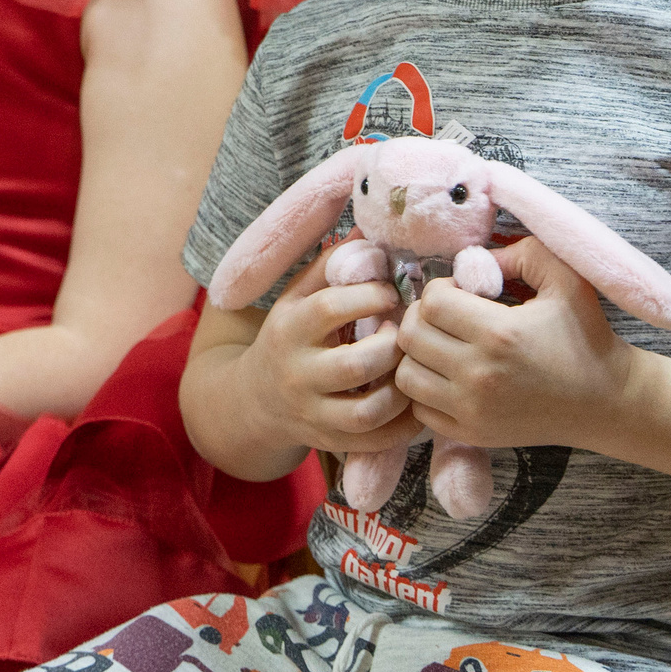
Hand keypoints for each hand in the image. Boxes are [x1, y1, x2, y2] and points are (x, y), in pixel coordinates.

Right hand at [243, 252, 418, 453]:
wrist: (254, 399)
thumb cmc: (287, 336)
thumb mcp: (295, 298)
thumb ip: (330, 265)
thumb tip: (369, 229)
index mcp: (288, 328)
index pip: (331, 308)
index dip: (370, 296)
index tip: (391, 292)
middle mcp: (297, 373)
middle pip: (356, 364)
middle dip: (393, 346)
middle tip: (407, 334)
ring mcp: (314, 412)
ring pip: (368, 410)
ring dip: (402, 389)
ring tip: (412, 367)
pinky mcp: (330, 442)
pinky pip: (375, 440)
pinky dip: (404, 425)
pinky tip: (416, 402)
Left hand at [393, 238, 636, 451]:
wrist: (608, 402)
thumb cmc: (586, 335)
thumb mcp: (566, 278)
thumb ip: (520, 252)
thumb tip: (470, 259)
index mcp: (499, 334)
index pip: (430, 302)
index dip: (440, 289)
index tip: (462, 294)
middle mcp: (480, 375)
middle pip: (410, 336)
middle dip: (422, 317)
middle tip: (448, 317)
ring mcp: (473, 410)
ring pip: (406, 374)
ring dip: (418, 354)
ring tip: (444, 346)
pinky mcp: (472, 434)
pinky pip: (419, 408)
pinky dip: (426, 389)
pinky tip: (450, 376)